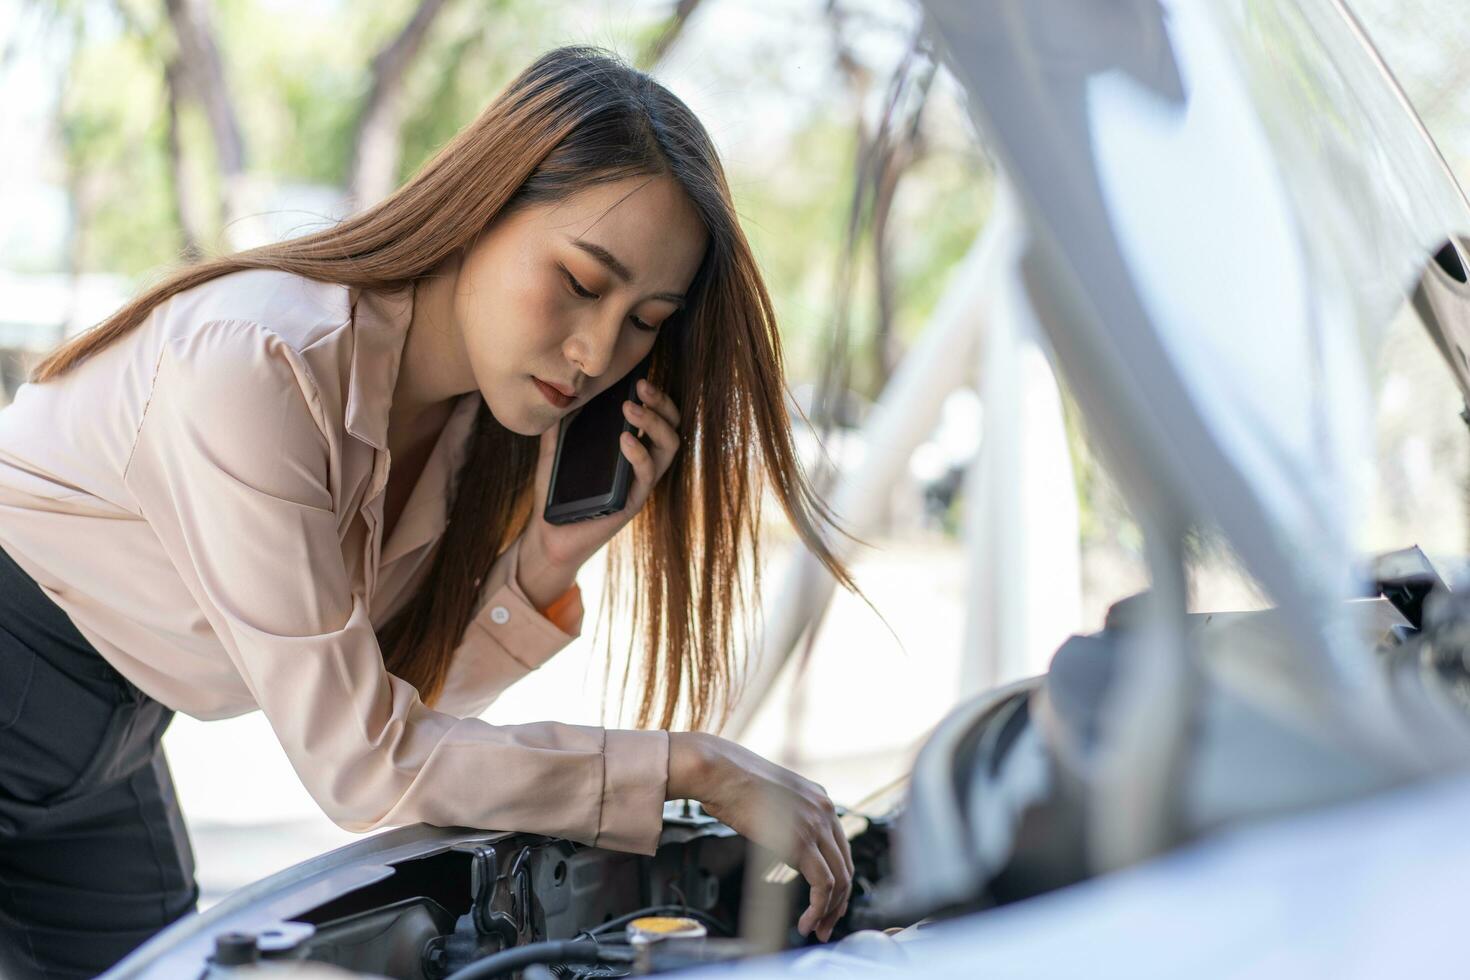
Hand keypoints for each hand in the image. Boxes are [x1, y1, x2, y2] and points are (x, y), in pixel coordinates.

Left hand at [523, 378, 681, 574]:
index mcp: (630, 449)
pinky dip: (639, 453)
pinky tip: (625, 439)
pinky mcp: (633, 502)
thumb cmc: (556, 493)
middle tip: (641, 386)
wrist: (548, 534)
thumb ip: (559, 424)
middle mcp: (642, 464)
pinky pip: (646, 474)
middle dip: (661, 403)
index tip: (639, 377)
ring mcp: (640, 483)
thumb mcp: (554, 451)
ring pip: (669, 448)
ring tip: (631, 408)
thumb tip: (558, 391)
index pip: (657, 417)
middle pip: (671, 427)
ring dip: (653, 423)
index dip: (656, 396)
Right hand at [668, 733, 853, 942]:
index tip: (827, 903)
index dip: (837, 880)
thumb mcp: (770, 797)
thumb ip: (786, 818)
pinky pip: (823, 885)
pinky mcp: (802, 842)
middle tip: (826, 925)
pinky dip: (818, 909)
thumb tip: (783, 842)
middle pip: (846, 865)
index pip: (840, 848)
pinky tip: (806, 923)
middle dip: (838, 902)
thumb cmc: (732, 782)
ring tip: (816, 930)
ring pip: (840, 879)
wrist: (718, 771)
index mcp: (819, 799)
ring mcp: (816, 825)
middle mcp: (825, 810)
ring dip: (830, 911)